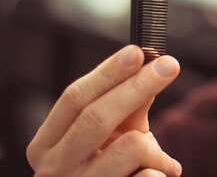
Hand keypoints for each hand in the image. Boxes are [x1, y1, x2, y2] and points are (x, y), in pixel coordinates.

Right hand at [26, 45, 181, 176]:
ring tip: (159, 160)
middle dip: (139, 85)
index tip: (137, 52)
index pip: (74, 98)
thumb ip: (126, 107)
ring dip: (155, 148)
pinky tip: (158, 176)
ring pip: (131, 147)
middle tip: (170, 65)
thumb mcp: (110, 137)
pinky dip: (163, 171)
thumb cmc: (108, 169)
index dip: (107, 72)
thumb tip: (149, 68)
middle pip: (97, 117)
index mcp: (46, 144)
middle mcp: (53, 169)